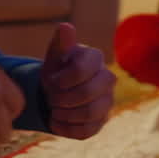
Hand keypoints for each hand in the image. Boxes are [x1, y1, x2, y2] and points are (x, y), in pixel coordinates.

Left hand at [40, 22, 114, 138]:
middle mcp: (108, 78)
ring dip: (63, 114)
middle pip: (87, 94)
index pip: (83, 69)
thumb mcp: (54, 57)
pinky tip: (57, 121)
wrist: (56, 93)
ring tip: (53, 109)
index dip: (62, 80)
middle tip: (50, 97)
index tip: (51, 80)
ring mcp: (108, 101)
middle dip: (61, 98)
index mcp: (95, 58)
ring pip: (89, 114)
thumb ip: (60, 43)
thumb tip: (65, 27)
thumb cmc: (57, 70)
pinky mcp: (102, 121)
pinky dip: (65, 128)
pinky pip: (86, 131)